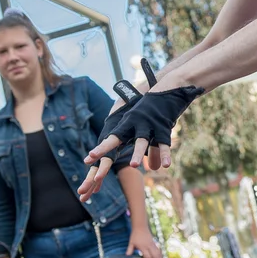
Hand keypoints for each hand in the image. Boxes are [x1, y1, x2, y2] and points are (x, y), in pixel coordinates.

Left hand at [81, 81, 203, 198]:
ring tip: (132, 165)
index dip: (101, 149)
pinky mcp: (163, 126)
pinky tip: (165, 165)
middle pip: (119, 138)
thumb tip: (154, 168)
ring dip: (137, 153)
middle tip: (93, 158)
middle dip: (106, 148)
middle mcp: (135, 124)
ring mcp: (149, 124)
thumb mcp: (150, 129)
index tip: (87, 159)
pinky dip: (164, 154)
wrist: (169, 89)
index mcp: (128, 123)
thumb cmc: (155, 111)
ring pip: (141, 141)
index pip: (112, 139)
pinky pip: (163, 143)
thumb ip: (152, 151)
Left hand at [127, 226, 164, 257]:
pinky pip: (159, 251)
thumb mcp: (131, 243)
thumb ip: (129, 250)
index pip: (147, 256)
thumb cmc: (135, 235)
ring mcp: (153, 245)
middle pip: (155, 256)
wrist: (141, 227)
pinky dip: (161, 257)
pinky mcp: (155, 244)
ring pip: (159, 254)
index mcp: (143, 246)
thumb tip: (127, 257)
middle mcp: (149, 246)